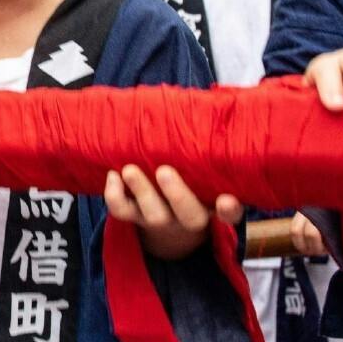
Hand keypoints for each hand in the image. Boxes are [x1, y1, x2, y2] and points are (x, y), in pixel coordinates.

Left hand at [103, 164, 236, 259]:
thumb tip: (209, 119)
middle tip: (164, 171)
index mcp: (215, 208)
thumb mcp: (209, 179)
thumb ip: (213, 161)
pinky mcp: (136, 217)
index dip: (229, 211)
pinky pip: (123, 213)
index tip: (227, 200)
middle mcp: (190, 218)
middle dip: (177, 194)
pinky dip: (113, 197)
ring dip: (141, 192)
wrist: (170, 223)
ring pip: (153, 215)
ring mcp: (161, 219)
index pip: (230, 216)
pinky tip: (112, 175)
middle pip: (188, 215)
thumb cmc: (196, 186)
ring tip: (129, 170)